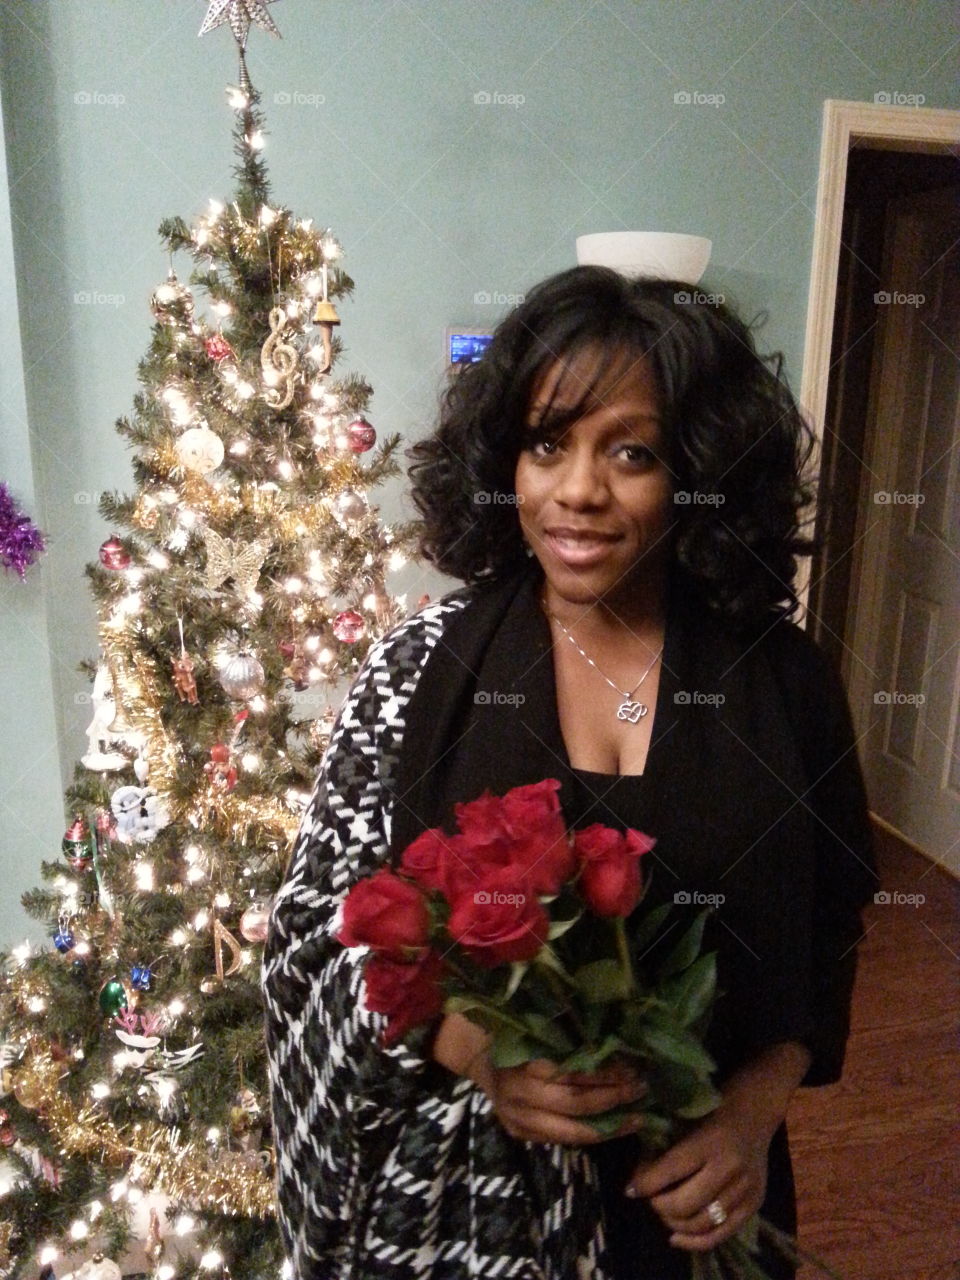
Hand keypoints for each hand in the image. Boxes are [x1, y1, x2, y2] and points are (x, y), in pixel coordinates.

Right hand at [432, 1013, 646, 1144]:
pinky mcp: (520, 1133)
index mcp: (523, 1061)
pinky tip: (614, 1128)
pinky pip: (561, 1140)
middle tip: (642, 1089)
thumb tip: (615, 1033)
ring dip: (609, 1126)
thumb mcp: (533, 1023)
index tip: (633, 1066)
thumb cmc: (511, 1030)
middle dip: (613, 1099)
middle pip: (575, 1103)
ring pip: (571, 1131)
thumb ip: (565, 1032)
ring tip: (638, 1117)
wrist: (473, 1055)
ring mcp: (518, 1118)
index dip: (606, 1073)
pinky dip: (591, 1136)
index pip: (573, 1073)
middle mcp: (519, 1093)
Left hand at [625, 1110, 767, 1249]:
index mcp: (711, 1141)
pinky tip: (676, 1237)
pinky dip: (695, 1242)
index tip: (630, 1190)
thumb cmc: (713, 1112)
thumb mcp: (688, 1120)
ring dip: (674, 1224)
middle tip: (651, 1199)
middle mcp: (731, 1169)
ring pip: (701, 1224)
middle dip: (660, 1206)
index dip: (647, 1184)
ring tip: (664, 1213)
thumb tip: (639, 1179)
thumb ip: (666, 1149)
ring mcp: (745, 1190)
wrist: (756, 1112)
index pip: (672, 1170)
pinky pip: (721, 1234)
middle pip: (685, 1204)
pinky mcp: (754, 1206)